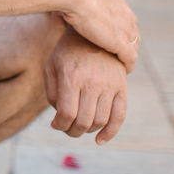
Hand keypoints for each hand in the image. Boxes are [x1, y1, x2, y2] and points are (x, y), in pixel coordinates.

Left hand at [43, 25, 127, 143]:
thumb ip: (51, 93)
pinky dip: (111, 132)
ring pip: (101, 121)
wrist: (95, 33)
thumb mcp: (51, 66)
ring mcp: (110, 85)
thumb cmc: (67, 52)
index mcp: (72, 77)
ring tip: (79, 127)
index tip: (55, 124)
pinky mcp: (122, 87)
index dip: (59, 125)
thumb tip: (60, 117)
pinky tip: (100, 140)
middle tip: (66, 128)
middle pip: (84, 121)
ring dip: (88, 131)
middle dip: (72, 131)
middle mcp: (93, 83)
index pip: (67, 113)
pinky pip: (120, 116)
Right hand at [59, 0, 139, 71]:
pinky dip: (128, 65)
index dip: (121, 30)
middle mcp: (126, 15)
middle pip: (134, 33)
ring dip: (129, 56)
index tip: (113, 38)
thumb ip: (74, 6)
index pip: (126, 19)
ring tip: (122, 64)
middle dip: (129, 44)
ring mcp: (125, 30)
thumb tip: (57, 13)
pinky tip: (125, 70)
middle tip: (120, 54)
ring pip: (134, 47)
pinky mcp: (121, 43)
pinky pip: (130, 58)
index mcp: (117, 3)